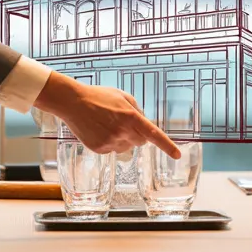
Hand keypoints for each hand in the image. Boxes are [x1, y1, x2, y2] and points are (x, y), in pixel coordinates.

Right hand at [34, 73, 181, 158]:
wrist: (73, 102)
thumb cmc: (99, 96)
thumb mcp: (123, 97)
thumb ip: (137, 111)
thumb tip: (144, 125)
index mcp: (130, 117)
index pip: (154, 134)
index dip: (167, 146)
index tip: (177, 155)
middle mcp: (122, 131)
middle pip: (140, 142)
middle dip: (137, 135)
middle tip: (123, 123)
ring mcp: (110, 142)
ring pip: (126, 147)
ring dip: (122, 139)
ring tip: (106, 124)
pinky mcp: (99, 149)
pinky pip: (112, 150)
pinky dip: (109, 142)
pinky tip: (99, 130)